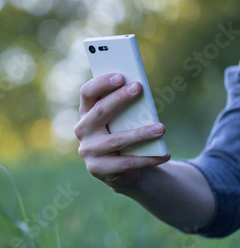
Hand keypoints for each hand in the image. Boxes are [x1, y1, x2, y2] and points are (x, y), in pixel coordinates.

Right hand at [74, 73, 170, 190]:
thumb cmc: (122, 135)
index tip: (121, 76)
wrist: (118, 171)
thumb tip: (142, 95)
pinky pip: (125, 163)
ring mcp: (88, 150)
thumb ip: (125, 109)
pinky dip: (147, 158)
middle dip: (119, 98)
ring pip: (116, 140)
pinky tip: (164, 154)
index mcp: (86, 112)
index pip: (87, 93)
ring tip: (162, 128)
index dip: (101, 83)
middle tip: (139, 87)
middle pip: (100, 111)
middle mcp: (82, 130)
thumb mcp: (121, 121)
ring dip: (141, 133)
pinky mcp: (97, 169)